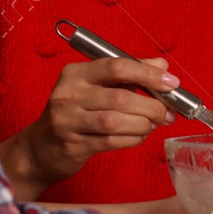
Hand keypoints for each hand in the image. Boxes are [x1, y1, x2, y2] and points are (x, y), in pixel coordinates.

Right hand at [1, 57, 177, 195]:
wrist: (41, 147)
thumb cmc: (74, 112)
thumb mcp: (95, 87)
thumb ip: (129, 74)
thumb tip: (162, 65)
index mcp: (75, 73)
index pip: (116, 66)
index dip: (147, 73)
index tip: (171, 83)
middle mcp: (68, 94)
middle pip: (120, 97)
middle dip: (151, 106)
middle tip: (167, 113)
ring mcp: (68, 121)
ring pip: (116, 121)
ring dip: (142, 124)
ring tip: (151, 125)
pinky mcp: (73, 145)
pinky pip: (111, 140)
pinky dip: (132, 138)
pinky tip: (138, 136)